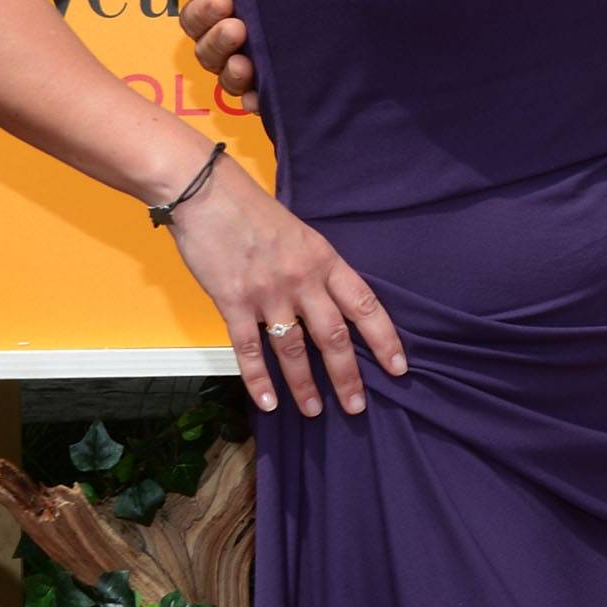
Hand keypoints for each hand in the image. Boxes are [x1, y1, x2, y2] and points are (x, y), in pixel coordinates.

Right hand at [164, 167, 406, 416]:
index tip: (398, 367)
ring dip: (304, 385)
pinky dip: (259, 379)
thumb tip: (334, 306)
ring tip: (314, 411)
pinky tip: (268, 402)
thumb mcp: (303, 236)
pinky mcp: (233, 302)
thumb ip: (318, 270)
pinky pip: (249, 349)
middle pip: (333, 336)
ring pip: (293, 349)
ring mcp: (268, 293)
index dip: (384, 339)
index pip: (365, 306)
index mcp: (326, 261)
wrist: (208, 195)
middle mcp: (303, 280)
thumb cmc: (256, 213)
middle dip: (347, 375)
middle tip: (357, 407)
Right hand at [176, 0, 257, 109]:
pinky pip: (257, 99)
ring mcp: (251, 63)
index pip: (195, 17)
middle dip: (216, 40)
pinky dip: (255, 101)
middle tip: (236, 28)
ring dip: (231, 73)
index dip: (203, 12)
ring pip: (227, 77)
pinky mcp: (275, 83)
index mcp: (219, 7)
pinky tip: (258, 99)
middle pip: (205, 50)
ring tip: (245, 65)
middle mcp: (230, 38)